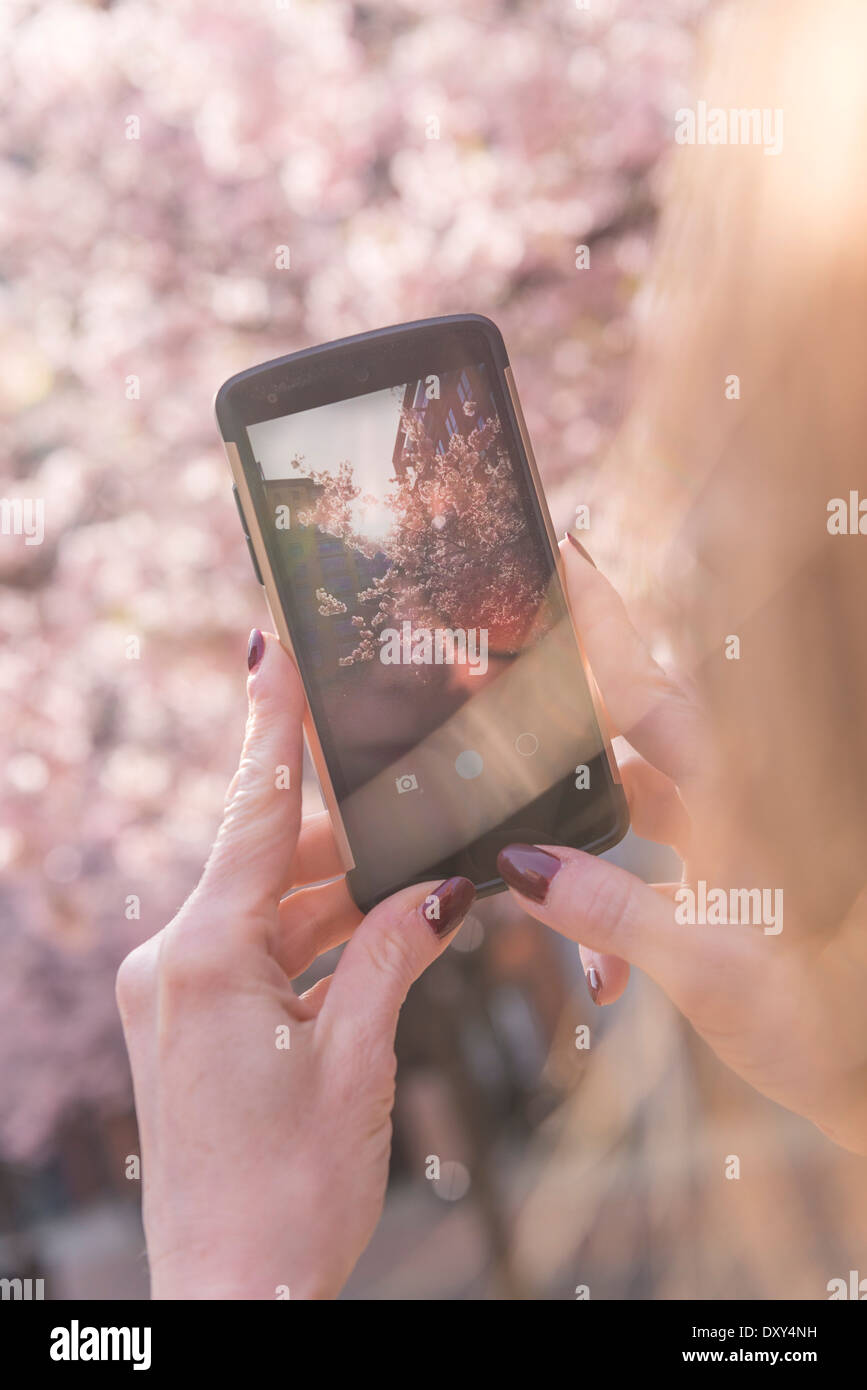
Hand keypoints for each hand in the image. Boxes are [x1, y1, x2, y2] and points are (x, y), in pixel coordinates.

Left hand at [116, 630, 474, 1299]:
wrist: (231, 1298)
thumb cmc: (287, 1194)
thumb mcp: (358, 1063)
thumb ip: (397, 956)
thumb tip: (449, 889)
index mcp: (203, 957)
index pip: (252, 813)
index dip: (272, 725)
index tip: (274, 648)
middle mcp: (175, 961)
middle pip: (274, 863)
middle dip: (352, 837)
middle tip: (418, 797)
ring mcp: (176, 993)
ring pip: (274, 911)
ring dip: (345, 900)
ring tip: (424, 878)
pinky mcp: (190, 1022)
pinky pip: (263, 955)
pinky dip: (321, 945)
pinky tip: (384, 937)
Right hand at [498, 539, 866, 1154]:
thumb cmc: (824, 1015)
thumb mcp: (707, 967)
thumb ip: (608, 911)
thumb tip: (521, 869)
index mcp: (735, 795)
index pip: (647, 689)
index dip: (600, 622)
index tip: (562, 554)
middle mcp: (731, 802)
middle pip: (631, 727)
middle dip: (563, 712)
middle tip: (498, 685)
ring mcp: (729, 841)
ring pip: (632, 800)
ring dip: (578, 831)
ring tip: (522, 863)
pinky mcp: (726, 884)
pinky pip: (646, 868)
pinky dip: (609, 908)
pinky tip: (600, 980)